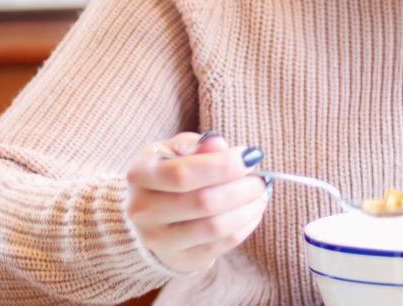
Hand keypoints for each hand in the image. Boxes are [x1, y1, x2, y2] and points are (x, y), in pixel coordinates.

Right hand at [124, 131, 269, 272]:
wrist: (149, 214)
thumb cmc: (168, 173)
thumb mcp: (175, 150)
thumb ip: (197, 145)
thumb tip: (220, 145)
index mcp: (141, 174)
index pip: (184, 174)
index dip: (223, 166)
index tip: (250, 156)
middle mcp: (143, 210)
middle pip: (203, 202)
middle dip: (242, 189)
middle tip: (261, 180)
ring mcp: (159, 239)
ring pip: (215, 227)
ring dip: (247, 209)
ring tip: (260, 195)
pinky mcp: (180, 258)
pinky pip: (221, 244)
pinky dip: (245, 227)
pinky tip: (252, 212)